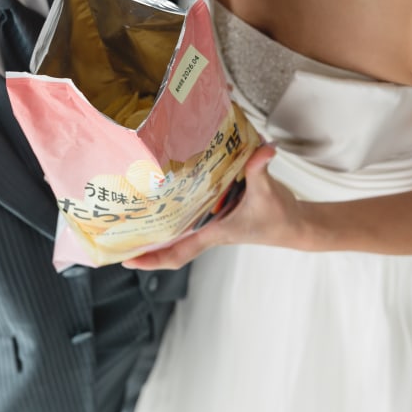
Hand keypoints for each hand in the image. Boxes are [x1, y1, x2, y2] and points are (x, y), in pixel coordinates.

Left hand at [122, 145, 306, 269]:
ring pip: (179, 222)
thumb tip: (262, 149)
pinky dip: (182, 196)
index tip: (126, 261)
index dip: (152, 260)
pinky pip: (194, 204)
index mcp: (214, 233)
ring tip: (130, 203)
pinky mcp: (221, 206)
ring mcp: (213, 218)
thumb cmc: (281, 217)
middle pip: (169, 240)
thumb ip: (261, 170)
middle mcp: (208, 227)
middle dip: (144, 238)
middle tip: (115, 229)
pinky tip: (170, 180)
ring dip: (159, 217)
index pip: (178, 253)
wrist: (296, 224)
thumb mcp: (268, 193)